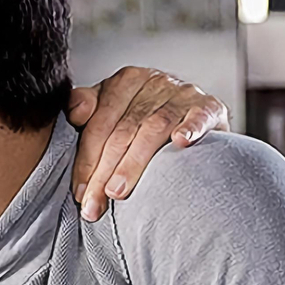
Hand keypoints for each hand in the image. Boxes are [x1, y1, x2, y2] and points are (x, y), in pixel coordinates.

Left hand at [67, 67, 229, 221]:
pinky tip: (180, 143)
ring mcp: (183, 93)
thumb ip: (86, 107)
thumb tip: (75, 112)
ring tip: (118, 191)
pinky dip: (190, 128)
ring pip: (153, 128)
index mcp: (125, 82)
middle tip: (94, 202)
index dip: (86, 159)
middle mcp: (153, 83)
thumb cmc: (144, 118)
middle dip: (104, 171)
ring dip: (134, 162)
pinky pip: (200, 116)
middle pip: (123, 130)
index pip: (99, 123)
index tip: (78, 192)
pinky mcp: (210, 106)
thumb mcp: (111, 109)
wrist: (195, 115)